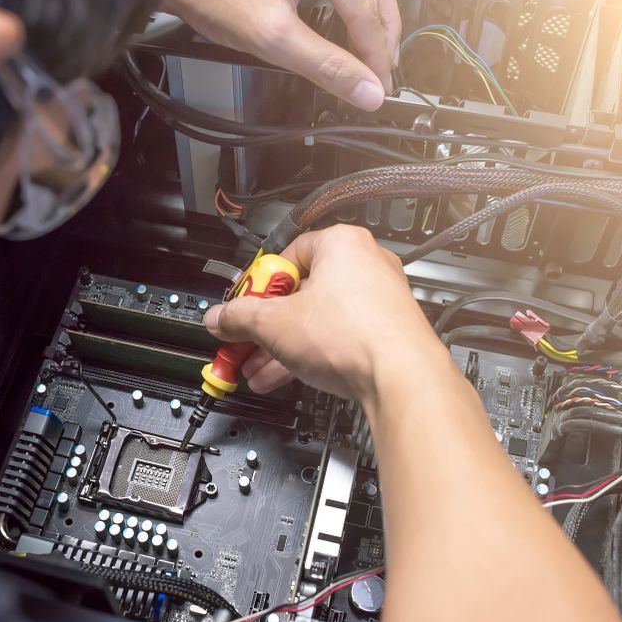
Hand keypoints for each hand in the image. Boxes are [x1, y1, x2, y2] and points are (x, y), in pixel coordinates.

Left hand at [161, 0, 400, 110]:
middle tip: (384, 73)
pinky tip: (351, 22)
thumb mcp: (272, 35)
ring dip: (370, 15)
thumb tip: (365, 91)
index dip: (377, 52)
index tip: (381, 86)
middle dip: (381, 32)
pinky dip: (351, 0)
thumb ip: (325, 65)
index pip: (366, 5)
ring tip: (375, 51)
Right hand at [203, 225, 448, 401]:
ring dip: (282, 346)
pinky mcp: (384, 332)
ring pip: (317, 320)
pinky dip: (309, 354)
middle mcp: (364, 265)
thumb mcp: (274, 323)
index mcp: (340, 244)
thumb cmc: (354, 335)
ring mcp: (377, 300)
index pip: (286, 255)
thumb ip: (239, 318)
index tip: (242, 305)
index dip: (258, 285)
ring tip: (257, 367)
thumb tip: (220, 317)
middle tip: (245, 340)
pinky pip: (336, 338)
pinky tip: (283, 376)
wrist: (401, 377)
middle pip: (300, 292)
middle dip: (266, 324)